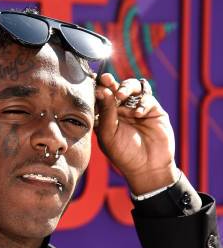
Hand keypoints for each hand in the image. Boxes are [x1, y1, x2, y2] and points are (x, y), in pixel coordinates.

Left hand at [94, 73, 178, 194]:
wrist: (148, 167)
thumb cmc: (124, 155)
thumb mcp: (109, 135)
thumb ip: (106, 113)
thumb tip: (103, 90)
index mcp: (106, 117)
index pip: (100, 97)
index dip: (97, 88)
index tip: (95, 84)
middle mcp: (120, 110)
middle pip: (115, 88)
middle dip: (110, 82)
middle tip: (106, 80)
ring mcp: (137, 108)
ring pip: (132, 87)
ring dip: (126, 87)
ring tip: (121, 95)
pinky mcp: (153, 110)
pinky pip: (147, 97)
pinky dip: (142, 103)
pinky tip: (138, 114)